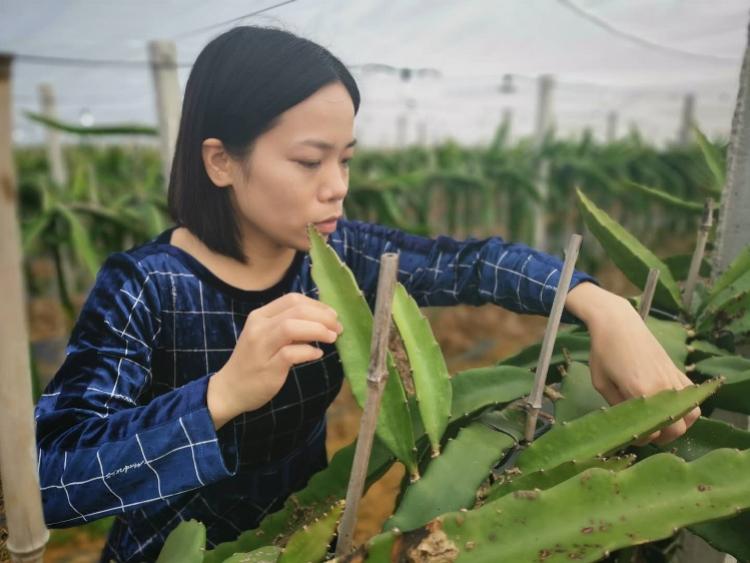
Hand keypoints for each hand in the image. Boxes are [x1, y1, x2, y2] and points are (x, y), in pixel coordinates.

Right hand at [207, 293, 342, 428]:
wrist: (230, 389)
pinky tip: (318, 354)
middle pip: (296, 310)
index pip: (292, 299)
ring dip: (318, 330)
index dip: (317, 305)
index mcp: (260, 316)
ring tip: (333, 337)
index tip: (332, 315)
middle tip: (338, 327)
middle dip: (323, 316)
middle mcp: (259, 327)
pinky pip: (292, 353)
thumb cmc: (254, 361)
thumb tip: (323, 320)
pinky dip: (309, 351)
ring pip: (292, 327)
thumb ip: (289, 326)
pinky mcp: (268, 367)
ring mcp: (262, 347)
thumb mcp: (267, 337)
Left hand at [565, 283, 700, 445]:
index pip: (652, 432)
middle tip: (645, 432)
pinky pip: (693, 396)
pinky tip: (670, 407)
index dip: (641, 439)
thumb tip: (627, 426)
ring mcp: (675, 379)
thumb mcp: (601, 384)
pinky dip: (687, 407)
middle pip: (677, 429)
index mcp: (642, 393)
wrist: (618, 323)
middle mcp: (664, 389)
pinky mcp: (679, 370)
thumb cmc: (603, 352)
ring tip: (660, 421)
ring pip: (691, 415)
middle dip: (662, 437)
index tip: (630, 436)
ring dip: (679, 424)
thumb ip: (617, 408)